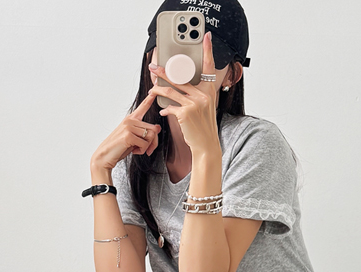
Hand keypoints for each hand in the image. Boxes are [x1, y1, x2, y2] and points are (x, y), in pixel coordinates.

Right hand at [91, 93, 161, 171]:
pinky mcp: (128, 135)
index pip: (143, 106)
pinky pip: (145, 144)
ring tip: (136, 149)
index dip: (150, 98)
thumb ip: (145, 133)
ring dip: (146, 147)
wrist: (105, 155)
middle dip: (153, 142)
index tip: (155, 86)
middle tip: (147, 150)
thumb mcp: (134, 139)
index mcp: (131, 119)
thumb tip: (158, 128)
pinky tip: (133, 151)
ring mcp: (129, 126)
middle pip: (154, 129)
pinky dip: (142, 151)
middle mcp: (130, 120)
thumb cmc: (119, 147)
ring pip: (150, 136)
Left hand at [147, 31, 219, 155]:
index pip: (209, 67)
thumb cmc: (203, 128)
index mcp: (209, 91)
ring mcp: (194, 104)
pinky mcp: (185, 113)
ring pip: (170, 91)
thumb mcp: (204, 109)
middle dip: (163, 72)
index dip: (208, 51)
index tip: (206, 37)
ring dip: (158, 89)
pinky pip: (170, 107)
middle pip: (180, 78)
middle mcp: (203, 95)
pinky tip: (164, 111)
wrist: (206, 145)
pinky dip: (165, 109)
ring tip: (151, 88)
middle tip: (154, 67)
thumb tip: (179, 91)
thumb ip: (196, 97)